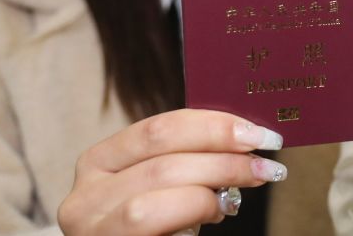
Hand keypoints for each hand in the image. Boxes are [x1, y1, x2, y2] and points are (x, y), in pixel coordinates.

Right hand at [58, 109, 285, 235]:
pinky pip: (159, 229)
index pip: (160, 129)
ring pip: (155, 199)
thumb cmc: (154, 224)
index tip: (259, 133)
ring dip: (211, 191)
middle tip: (266, 165)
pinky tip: (215, 215)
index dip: (214, 127)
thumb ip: (190, 160)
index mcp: (100, 162)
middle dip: (223, 159)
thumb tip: (248, 139)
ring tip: (238, 196)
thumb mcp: (162, 184)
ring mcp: (93, 230)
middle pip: (163, 163)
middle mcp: (85, 196)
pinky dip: (194, 218)